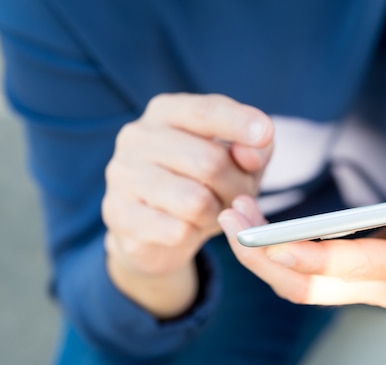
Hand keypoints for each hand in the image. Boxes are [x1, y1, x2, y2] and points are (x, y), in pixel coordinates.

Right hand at [102, 93, 273, 316]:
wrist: (154, 229)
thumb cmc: (203, 182)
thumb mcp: (237, 160)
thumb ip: (254, 148)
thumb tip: (253, 152)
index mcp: (166, 112)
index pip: (206, 111)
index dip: (239, 122)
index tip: (264, 133)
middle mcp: (138, 137)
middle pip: (209, 162)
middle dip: (237, 187)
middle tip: (239, 199)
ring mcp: (123, 176)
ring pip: (195, 201)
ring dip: (217, 214)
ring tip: (214, 213)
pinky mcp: (121, 215)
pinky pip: (178, 231)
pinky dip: (195, 233)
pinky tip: (188, 228)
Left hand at [219, 162, 385, 308]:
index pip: (353, 266)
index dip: (310, 255)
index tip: (270, 239)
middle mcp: (384, 286)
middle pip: (311, 287)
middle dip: (266, 260)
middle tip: (232, 221)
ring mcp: (367, 287)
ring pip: (300, 287)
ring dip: (262, 260)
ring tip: (234, 221)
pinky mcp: (353, 279)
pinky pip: (305, 279)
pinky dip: (275, 259)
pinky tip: (255, 231)